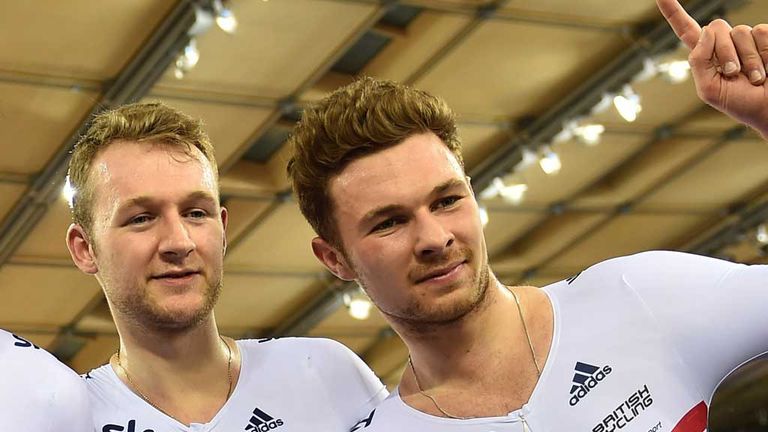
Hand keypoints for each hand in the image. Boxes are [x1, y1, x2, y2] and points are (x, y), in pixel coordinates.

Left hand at [656, 0, 767, 138]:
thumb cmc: (740, 103)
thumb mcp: (709, 89)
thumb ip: (699, 61)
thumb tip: (707, 31)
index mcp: (705, 56)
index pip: (685, 30)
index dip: (673, 12)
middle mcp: (724, 43)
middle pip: (717, 26)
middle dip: (725, 51)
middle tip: (734, 74)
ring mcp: (746, 39)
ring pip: (741, 31)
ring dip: (748, 58)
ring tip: (754, 77)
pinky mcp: (766, 37)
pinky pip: (762, 32)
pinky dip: (764, 53)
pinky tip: (767, 68)